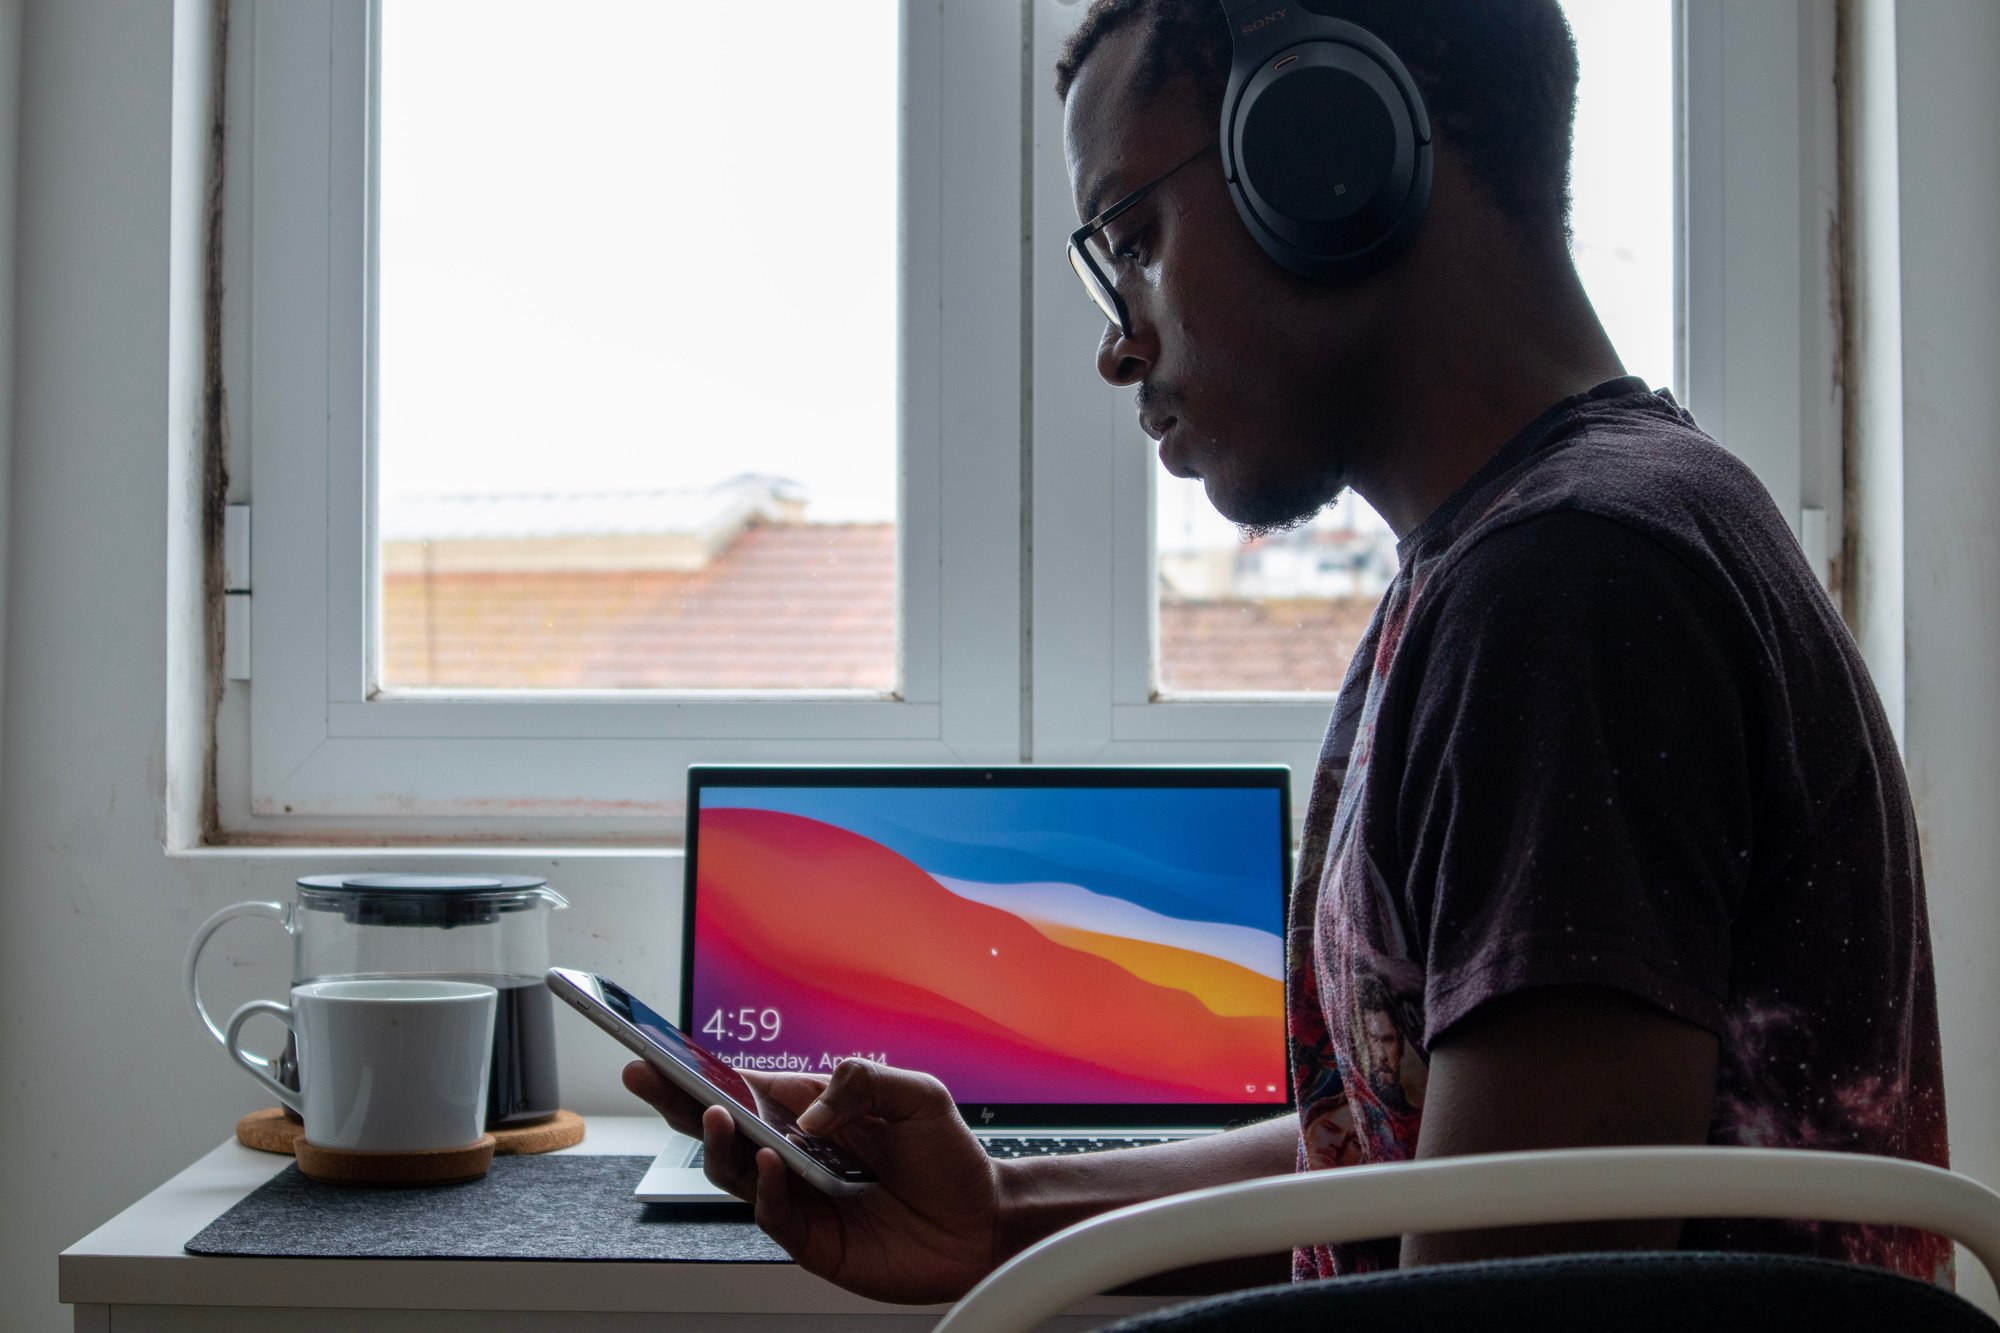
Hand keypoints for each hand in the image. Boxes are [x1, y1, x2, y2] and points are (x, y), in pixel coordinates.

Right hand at [623, 1058, 1005, 1303]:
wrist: (984, 1223)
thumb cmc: (950, 1157)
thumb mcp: (918, 1095)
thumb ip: (864, 1083)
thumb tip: (810, 1110)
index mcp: (813, 1111)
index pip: (746, 1088)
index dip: (702, 1072)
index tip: (662, 1052)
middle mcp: (796, 1152)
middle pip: (722, 1126)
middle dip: (679, 1100)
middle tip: (646, 1073)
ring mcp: (799, 1196)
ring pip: (734, 1170)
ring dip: (718, 1142)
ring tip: (716, 1116)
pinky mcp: (811, 1238)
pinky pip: (771, 1213)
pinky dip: (763, 1188)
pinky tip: (769, 1165)